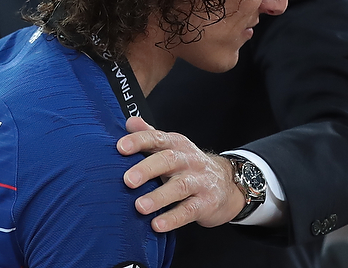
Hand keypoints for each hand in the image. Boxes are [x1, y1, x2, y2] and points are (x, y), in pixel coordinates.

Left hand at [117, 116, 244, 231]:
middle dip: (147, 169)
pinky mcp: (206, 203)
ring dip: (159, 197)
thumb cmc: (189, 166)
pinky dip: (173, 218)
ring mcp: (199, 181)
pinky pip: (189, 210)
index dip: (139, 141)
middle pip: (168, 160)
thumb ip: (150, 135)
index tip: (121, 147)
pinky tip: (157, 225)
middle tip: (129, 180)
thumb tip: (129, 121)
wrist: (226, 184)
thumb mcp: (172, 147)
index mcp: (177, 144)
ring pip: (179, 187)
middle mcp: (188, 160)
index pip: (157, 138)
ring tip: (140, 206)